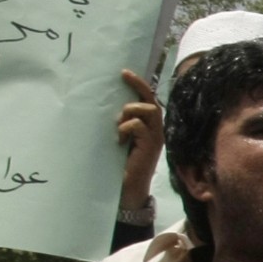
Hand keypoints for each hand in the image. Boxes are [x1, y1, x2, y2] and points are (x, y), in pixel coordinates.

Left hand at [116, 70, 161, 200]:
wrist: (128, 189)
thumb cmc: (121, 165)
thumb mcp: (120, 139)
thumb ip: (120, 124)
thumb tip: (107, 107)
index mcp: (148, 127)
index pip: (148, 100)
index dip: (139, 85)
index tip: (124, 72)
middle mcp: (156, 129)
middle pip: (151, 100)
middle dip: (138, 87)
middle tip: (124, 76)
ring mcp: (155, 137)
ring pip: (148, 110)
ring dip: (130, 112)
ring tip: (119, 126)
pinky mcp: (150, 145)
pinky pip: (138, 125)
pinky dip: (126, 128)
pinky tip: (119, 140)